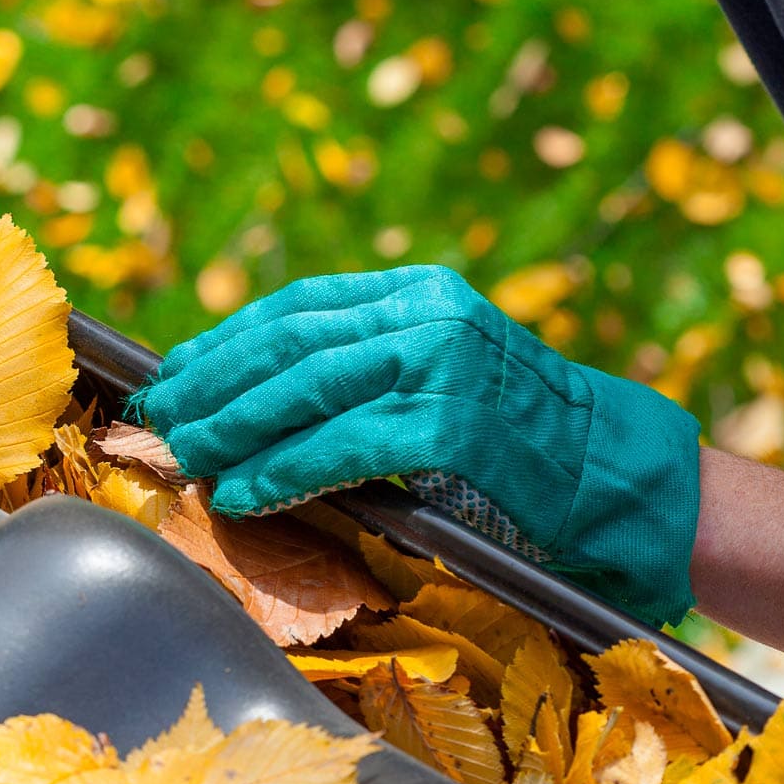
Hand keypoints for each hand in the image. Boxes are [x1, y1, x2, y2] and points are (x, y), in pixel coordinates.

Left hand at [134, 266, 702, 624]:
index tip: (176, 372)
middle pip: (289, 342)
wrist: (621, 477)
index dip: (227, 340)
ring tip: (188, 455)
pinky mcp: (450, 426)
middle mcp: (428, 314)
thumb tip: (261, 395)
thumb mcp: (448, 371)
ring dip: (233, 427)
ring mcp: (441, 366)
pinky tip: (245, 491)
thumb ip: (372, 366)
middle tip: (161, 418)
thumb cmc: (526, 441)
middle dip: (214, 383)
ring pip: (305, 388)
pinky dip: (283, 470)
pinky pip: (341, 447)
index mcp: (421, 292)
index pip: (299, 306)